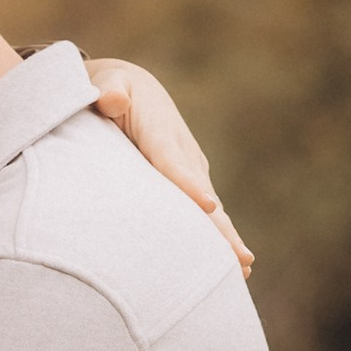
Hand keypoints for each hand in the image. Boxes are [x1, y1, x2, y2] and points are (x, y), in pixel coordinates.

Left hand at [83, 57, 253, 273]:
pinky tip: (227, 265)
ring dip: (225, 238)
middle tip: (241, 258)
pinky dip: (215, 235)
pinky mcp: (190, 179)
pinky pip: (203, 211)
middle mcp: (183, 153)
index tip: (207, 206)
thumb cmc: (113, 89)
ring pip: (209, 208)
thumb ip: (108, 90)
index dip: (189, 185)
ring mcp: (191, 168)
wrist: (131, 87)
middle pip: (202, 194)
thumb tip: (111, 99)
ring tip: (243, 269)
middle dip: (221, 227)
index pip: (172, 162)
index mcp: (161, 132)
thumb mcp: (107, 81)